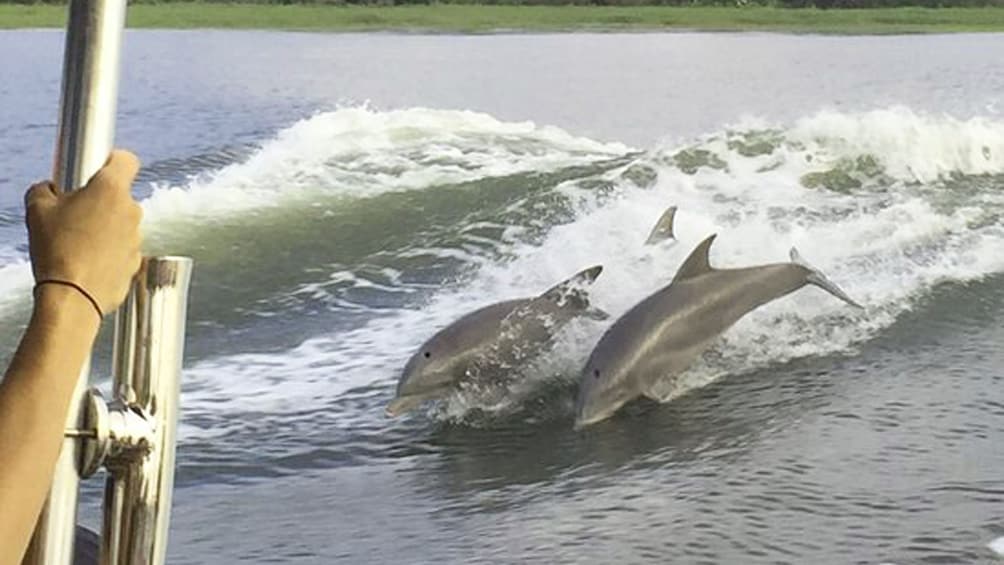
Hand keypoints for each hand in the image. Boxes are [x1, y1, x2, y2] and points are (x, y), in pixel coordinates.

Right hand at [24, 150, 142, 315]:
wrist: (72, 297)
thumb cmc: (56, 251)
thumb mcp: (36, 210)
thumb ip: (44, 189)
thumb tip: (48, 189)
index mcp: (110, 189)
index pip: (126, 160)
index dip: (112, 160)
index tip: (98, 166)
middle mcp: (131, 210)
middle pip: (120, 195)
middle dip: (100, 201)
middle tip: (75, 213)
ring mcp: (137, 237)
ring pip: (122, 223)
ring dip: (106, 227)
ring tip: (78, 241)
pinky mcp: (137, 261)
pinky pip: (123, 248)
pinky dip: (110, 251)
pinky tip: (89, 260)